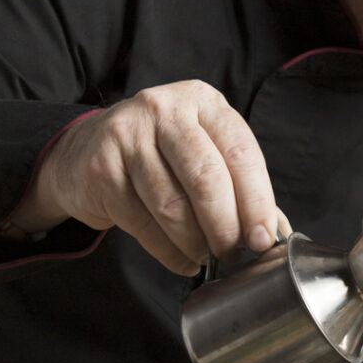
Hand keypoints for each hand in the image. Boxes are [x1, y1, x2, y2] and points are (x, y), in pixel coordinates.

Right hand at [16, 80, 288, 274]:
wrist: (86, 150)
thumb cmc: (163, 155)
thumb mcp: (207, 154)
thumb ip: (243, 188)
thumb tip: (276, 232)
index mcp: (204, 101)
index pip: (240, 152)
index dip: (257, 201)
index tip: (264, 238)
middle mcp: (165, 110)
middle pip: (206, 178)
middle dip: (226, 225)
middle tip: (234, 253)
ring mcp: (127, 135)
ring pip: (172, 205)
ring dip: (196, 243)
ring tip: (207, 258)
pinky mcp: (100, 168)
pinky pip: (141, 223)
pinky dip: (167, 251)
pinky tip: (182, 260)